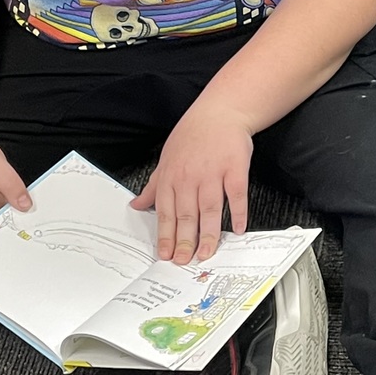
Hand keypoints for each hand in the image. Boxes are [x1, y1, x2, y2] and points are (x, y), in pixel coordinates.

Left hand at [131, 106, 252, 264]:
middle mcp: (190, 177)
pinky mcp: (235, 168)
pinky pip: (237, 195)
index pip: (166, 213)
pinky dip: (238, 212)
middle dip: (184, 242)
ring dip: (209, 234)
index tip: (166, 255)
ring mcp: (214, 173)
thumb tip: (137, 205)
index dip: (166, 236)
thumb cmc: (194, 135)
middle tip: (185, 261)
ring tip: (207, 253)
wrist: (221, 112)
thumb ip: (154, 185)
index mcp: (172, 177)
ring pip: (209, 209)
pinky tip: (238, 228)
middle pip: (186, 216)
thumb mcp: (167, 158)